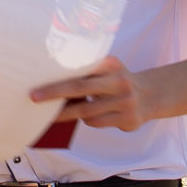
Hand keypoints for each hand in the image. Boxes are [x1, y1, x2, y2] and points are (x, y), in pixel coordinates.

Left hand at [30, 55, 154, 131]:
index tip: (38, 82)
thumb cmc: (117, 81)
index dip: (58, 77)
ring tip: (58, 112)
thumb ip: (86, 72)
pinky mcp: (128, 119)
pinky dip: (88, 119)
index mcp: (111, 64)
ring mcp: (125, 102)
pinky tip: (91, 114)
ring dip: (70, 113)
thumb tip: (51, 81)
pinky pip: (96, 122)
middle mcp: (119, 81)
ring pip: (86, 112)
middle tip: (35, 98)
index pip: (80, 70)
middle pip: (80, 88)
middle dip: (54, 94)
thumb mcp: (107, 69)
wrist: (152, 95)